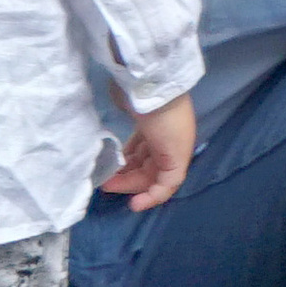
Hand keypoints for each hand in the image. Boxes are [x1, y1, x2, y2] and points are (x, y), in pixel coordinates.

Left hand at [103, 93, 195, 213]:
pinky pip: (133, 146)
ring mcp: (154, 133)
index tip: (132, 204)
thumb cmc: (165, 119)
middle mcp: (168, 145)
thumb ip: (169, 178)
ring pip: (139, 161)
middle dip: (130, 183)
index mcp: (179, 154)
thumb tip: (157, 192)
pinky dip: (125, 155)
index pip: (166, 184)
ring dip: (125, 171)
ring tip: (106, 175)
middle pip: (149, 173)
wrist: (152, 82)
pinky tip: (113, 159)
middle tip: (106, 185)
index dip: (151, 197)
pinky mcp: (140, 122)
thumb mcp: (175, 152)